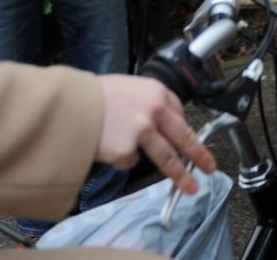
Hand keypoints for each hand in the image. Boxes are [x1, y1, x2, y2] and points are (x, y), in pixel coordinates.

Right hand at [95, 75, 215, 193]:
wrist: (67, 105)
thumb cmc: (93, 96)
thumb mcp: (127, 88)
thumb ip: (147, 103)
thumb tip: (161, 123)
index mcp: (156, 91)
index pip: (180, 115)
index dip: (188, 133)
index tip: (195, 144)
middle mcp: (154, 110)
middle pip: (183, 138)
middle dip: (199, 155)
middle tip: (209, 166)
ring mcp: (142, 131)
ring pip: (168, 158)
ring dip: (181, 175)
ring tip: (190, 187)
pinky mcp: (127, 150)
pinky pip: (130, 161)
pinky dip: (121, 158)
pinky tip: (108, 146)